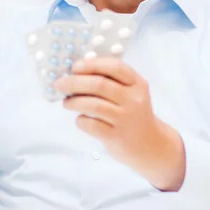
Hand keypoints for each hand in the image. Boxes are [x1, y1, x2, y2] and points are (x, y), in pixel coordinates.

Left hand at [54, 57, 185, 190]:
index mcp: (138, 84)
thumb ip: (111, 80)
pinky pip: (92, 125)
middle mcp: (134, 99)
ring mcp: (126, 119)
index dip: (92, 64)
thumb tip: (76, 72)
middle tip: (60, 84)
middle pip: (100, 85)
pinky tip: (80, 119)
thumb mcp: (131, 93)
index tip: (75, 66)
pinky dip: (81, 120)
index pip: (115, 67)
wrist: (150, 145)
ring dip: (74, 101)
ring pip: (94, 105)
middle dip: (74, 82)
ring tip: (66, 102)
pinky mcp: (117, 137)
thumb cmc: (133, 114)